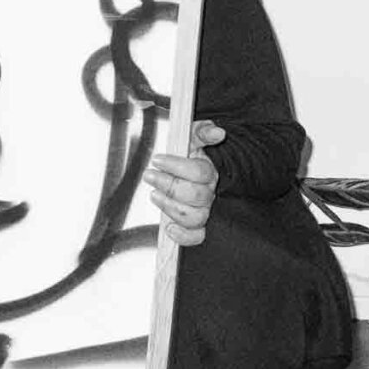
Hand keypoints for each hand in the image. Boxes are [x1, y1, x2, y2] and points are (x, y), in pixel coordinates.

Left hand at [145, 120, 222, 246]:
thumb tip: (218, 132)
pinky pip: (196, 237)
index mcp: (209, 171)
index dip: (177, 166)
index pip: (199, 172)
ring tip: (154, 195)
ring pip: (195, 217)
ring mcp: (204, 210)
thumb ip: (203, 131)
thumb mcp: (193, 135)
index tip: (157, 160)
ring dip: (171, 207)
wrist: (190, 167)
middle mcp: (209, 192)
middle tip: (150, 175)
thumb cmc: (189, 152)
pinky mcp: (196, 226)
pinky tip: (169, 227)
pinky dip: (183, 236)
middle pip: (195, 195)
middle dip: (168, 185)